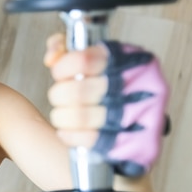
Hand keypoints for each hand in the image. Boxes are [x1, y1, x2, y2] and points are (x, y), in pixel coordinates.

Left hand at [43, 33, 167, 176]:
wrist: (135, 124)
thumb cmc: (107, 89)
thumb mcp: (89, 57)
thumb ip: (64, 48)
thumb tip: (51, 58)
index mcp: (129, 59)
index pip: (82, 60)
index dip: (62, 68)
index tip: (60, 74)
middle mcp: (139, 85)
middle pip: (78, 91)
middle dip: (59, 95)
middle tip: (62, 97)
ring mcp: (140, 115)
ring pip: (79, 116)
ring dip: (62, 117)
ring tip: (66, 115)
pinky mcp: (137, 142)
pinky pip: (88, 139)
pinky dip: (70, 135)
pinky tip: (70, 131)